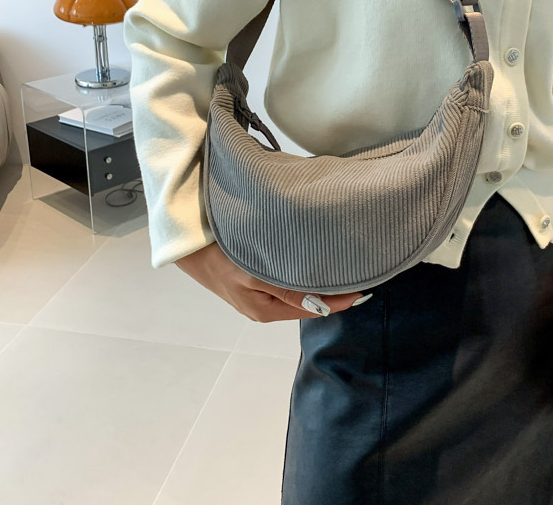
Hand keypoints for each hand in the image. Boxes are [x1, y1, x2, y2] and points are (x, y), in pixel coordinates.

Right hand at [174, 242, 363, 321]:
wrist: (186, 240)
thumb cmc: (218, 256)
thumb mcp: (254, 275)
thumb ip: (289, 290)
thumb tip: (324, 304)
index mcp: (267, 311)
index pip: (315, 309)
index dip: (341, 299)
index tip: (366, 286)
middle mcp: (266, 306)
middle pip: (310, 302)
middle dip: (334, 290)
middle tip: (361, 271)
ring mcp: (260, 293)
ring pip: (299, 290)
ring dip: (319, 279)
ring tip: (344, 264)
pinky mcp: (254, 278)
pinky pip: (287, 279)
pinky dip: (303, 271)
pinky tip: (313, 258)